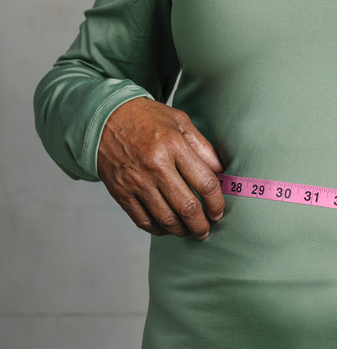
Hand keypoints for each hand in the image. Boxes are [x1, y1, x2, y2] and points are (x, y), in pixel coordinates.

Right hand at [97, 97, 224, 239]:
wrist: (103, 117)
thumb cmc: (146, 118)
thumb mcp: (180, 122)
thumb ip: (203, 148)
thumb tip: (221, 173)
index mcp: (174, 146)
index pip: (205, 183)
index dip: (217, 203)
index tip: (219, 211)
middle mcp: (155, 166)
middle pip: (187, 207)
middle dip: (202, 224)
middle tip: (207, 229)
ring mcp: (136, 181)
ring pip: (166, 219)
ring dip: (182, 231)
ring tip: (190, 231)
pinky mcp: (120, 192)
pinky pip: (143, 220)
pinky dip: (159, 230)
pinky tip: (168, 228)